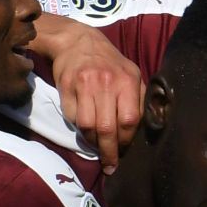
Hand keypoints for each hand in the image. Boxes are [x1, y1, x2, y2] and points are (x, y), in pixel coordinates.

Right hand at [36, 16, 142, 173]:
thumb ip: (137, 99)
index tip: (124, 152)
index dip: (126, 141)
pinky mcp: (66, 88)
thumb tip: (140, 131)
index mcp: (127, 80)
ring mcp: (84, 85)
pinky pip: (73, 119)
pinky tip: (85, 128)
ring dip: (93, 143)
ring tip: (98, 147)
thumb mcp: (131, 75)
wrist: (78, 42)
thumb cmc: (109, 63)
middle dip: (109, 152)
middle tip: (110, 165)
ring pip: (88, 127)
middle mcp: (106, 82)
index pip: (129, 120)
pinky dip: (80, 129)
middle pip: (107, 128)